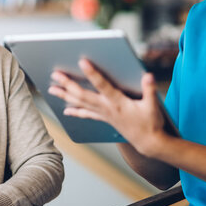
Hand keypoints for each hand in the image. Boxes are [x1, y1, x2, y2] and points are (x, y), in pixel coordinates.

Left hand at [49, 58, 166, 155]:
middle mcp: (107, 108)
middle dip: (68, 84)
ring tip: (52, 88)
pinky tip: (65, 110)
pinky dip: (75, 111)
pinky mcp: (105, 119)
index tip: (82, 62)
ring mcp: (104, 114)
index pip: (102, 85)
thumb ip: (150, 89)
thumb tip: (148, 75)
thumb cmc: (151, 123)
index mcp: (118, 102)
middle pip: (83, 95)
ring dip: (65, 96)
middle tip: (55, 74)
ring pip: (80, 104)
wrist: (149, 143)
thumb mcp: (153, 106)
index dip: (92, 74)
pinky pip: (86, 114)